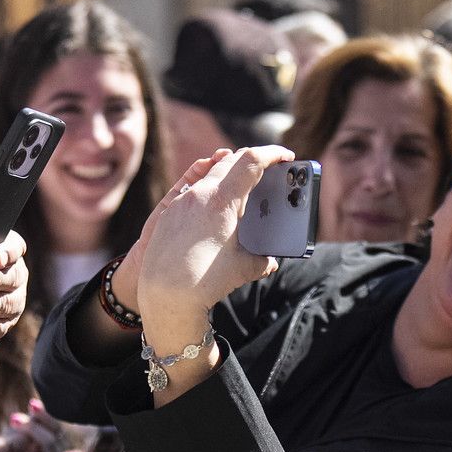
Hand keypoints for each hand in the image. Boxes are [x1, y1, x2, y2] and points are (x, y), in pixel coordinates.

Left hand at [133, 147, 290, 333]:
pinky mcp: (169, 214)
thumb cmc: (204, 282)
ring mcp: (182, 202)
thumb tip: (270, 262)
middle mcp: (200, 194)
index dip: (273, 154)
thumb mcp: (242, 268)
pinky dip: (211, 189)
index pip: (252, 162)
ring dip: (230, 172)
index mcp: (223, 201)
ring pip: (209, 173)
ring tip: (245, 184)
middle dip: (252, 160)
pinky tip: (217, 204)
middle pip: (230, 161)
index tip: (286, 156)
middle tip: (270, 167)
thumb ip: (261, 260)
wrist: (164, 297)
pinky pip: (193, 189)